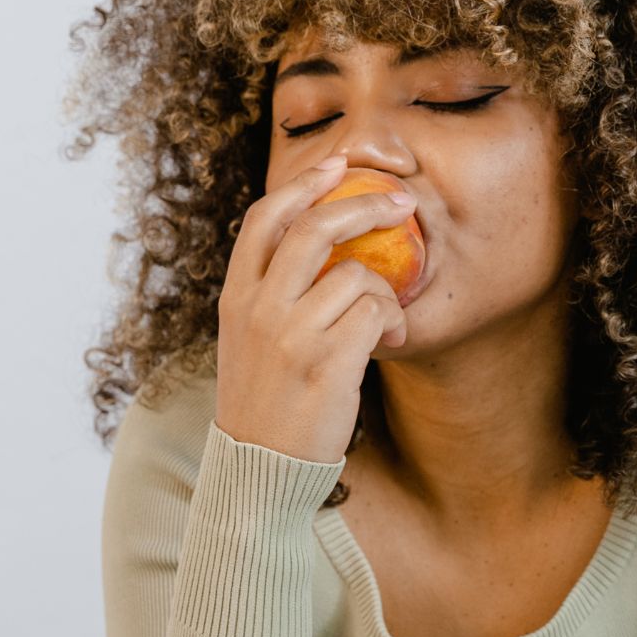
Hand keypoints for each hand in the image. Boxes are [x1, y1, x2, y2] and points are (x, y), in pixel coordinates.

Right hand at [214, 159, 413, 462]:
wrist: (258, 470)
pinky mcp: (326, 364)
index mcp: (235, 299)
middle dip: (365, 204)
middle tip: (401, 203)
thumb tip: (321, 249)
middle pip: (314, 227)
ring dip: (386, 289)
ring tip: (390, 319)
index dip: (304, 183)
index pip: (264, 219)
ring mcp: (290, 336)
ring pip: (355, 273)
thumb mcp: (248, 343)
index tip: (338, 166)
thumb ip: (271, 297)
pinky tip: (392, 340)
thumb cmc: (264, 406)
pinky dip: (393, 320)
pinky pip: (374, 312)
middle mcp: (258, 310)